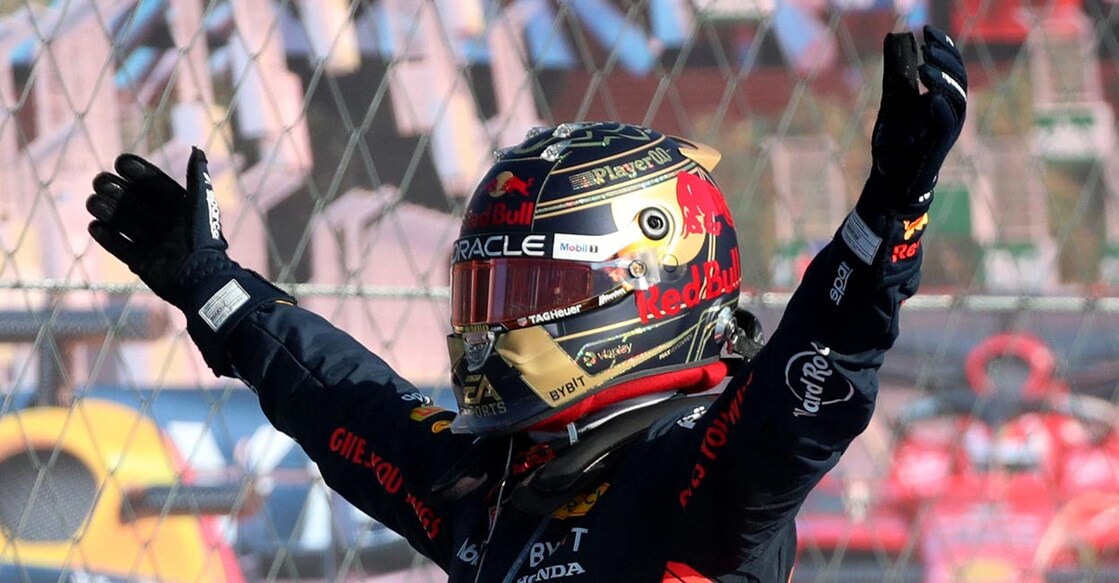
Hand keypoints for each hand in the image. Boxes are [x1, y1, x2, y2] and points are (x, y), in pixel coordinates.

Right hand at [87, 147, 226, 304]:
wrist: (201, 278)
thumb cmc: (202, 237)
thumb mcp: (200, 203)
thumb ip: (197, 176)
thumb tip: (196, 149)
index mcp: (181, 209)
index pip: (156, 186)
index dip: (139, 173)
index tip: (120, 162)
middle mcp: (167, 225)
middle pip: (136, 203)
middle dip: (117, 191)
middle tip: (99, 181)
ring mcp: (154, 245)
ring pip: (126, 224)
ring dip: (108, 212)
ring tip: (91, 201)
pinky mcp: (144, 264)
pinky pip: (122, 249)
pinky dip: (109, 239)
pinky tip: (94, 227)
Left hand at [868, 25, 967, 205]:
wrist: (889, 181)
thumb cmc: (894, 144)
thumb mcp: (893, 100)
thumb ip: (896, 72)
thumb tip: (894, 38)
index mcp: (942, 100)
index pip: (952, 66)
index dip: (944, 46)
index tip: (927, 30)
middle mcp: (950, 112)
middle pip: (959, 78)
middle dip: (945, 59)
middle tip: (926, 47)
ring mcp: (947, 130)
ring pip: (957, 100)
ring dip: (942, 81)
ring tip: (923, 69)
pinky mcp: (939, 147)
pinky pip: (948, 126)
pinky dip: (942, 110)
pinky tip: (931, 98)